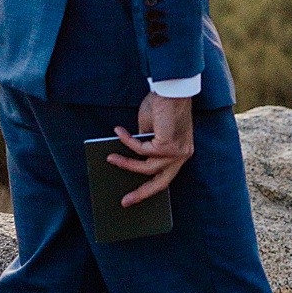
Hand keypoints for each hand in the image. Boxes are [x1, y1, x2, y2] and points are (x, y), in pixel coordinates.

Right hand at [107, 92, 194, 206]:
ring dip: (125, 163)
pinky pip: (141, 150)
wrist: (172, 90)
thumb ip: (145, 145)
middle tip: (125, 202)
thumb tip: (129, 159)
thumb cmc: (163, 107)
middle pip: (161, 182)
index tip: (135, 197)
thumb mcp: (151, 131)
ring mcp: (177, 152)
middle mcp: (182, 155)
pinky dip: (127, 142)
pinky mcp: (168, 146)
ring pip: (146, 168)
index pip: (167, 175)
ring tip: (109, 158)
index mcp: (182, 153)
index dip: (151, 187)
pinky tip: (118, 133)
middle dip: (141, 193)